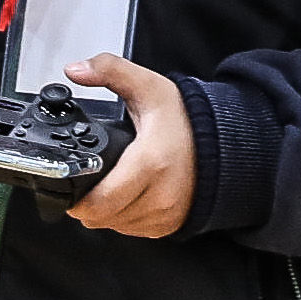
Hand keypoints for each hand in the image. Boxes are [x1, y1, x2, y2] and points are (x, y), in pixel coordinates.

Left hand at [63, 56, 193, 238]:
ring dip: (107, 211)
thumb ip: (110, 71)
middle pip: (100, 218)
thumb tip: (76, 70)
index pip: (97, 203)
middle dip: (88, 202)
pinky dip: (124, 217)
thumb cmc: (187, 120)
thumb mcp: (148, 87)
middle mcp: (160, 196)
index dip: (77, 197)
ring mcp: (165, 214)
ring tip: (113, 185)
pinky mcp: (169, 226)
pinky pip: (132, 230)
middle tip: (90, 181)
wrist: (226, 141)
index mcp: (150, 163)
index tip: (75, 180)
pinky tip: (130, 195)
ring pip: (114, 226)